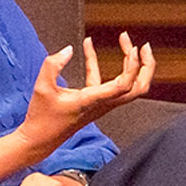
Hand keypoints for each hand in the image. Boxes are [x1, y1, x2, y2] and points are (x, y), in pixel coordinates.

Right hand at [18, 33, 155, 151]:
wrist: (39, 140)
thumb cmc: (41, 118)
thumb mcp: (42, 88)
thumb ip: (53, 65)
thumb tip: (69, 49)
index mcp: (94, 100)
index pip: (125, 85)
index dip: (133, 67)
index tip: (133, 48)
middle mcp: (103, 104)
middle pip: (138, 89)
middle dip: (146, 67)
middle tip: (144, 46)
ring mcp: (100, 104)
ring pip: (128, 88)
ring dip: (132, 67)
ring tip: (127, 44)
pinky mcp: (93, 102)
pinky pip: (104, 82)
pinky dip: (98, 63)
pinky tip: (88, 45)